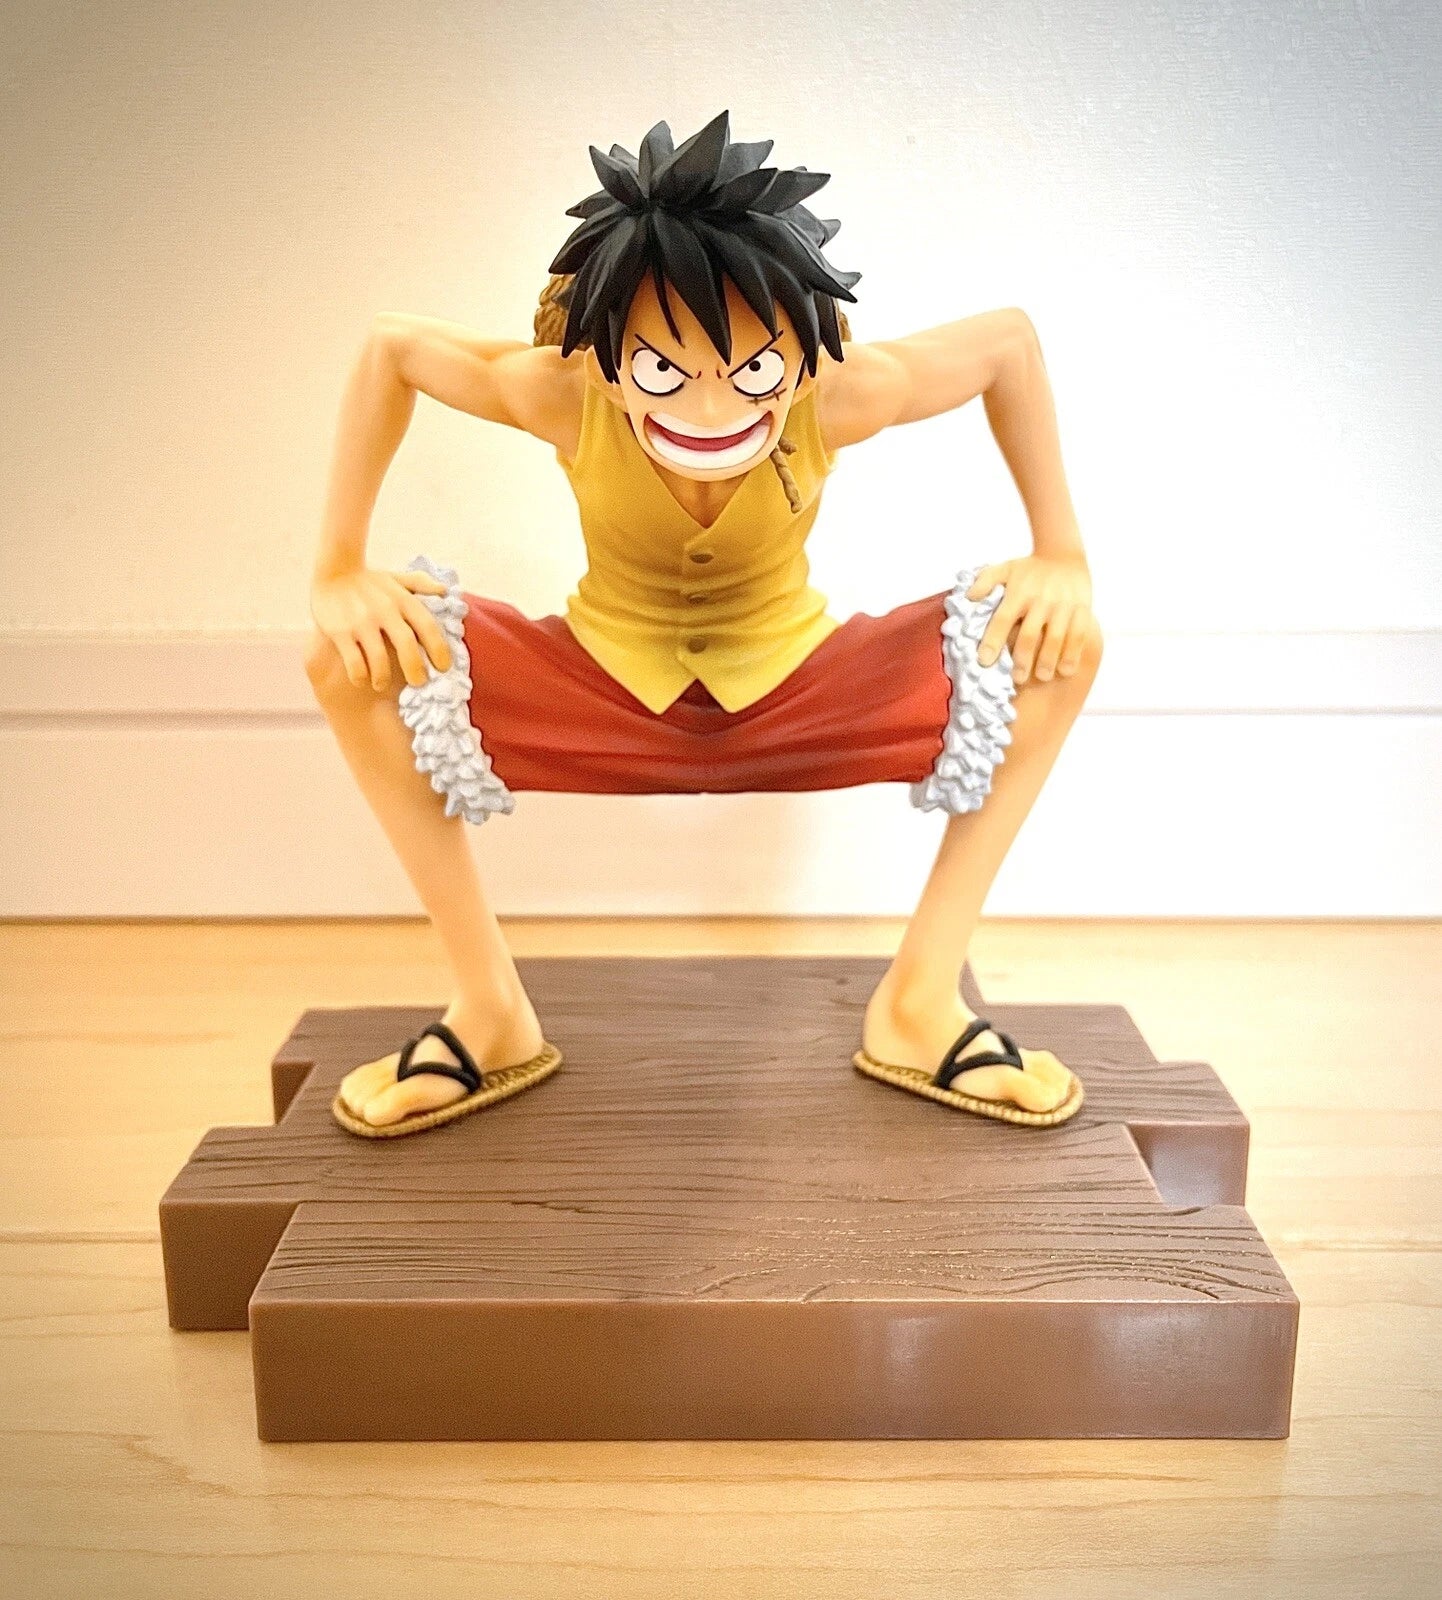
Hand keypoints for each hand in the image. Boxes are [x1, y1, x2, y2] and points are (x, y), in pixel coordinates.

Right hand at [310, 566, 454, 691]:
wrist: (332, 571)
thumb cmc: (370, 580)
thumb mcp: (397, 579)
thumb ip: (421, 584)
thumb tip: (445, 591)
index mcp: (402, 599)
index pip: (427, 626)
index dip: (439, 650)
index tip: (444, 668)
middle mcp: (385, 610)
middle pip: (406, 645)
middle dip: (415, 669)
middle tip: (418, 683)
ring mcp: (361, 621)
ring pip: (378, 658)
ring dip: (383, 678)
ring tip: (381, 684)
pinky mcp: (340, 631)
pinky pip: (354, 662)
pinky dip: (360, 676)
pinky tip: (361, 679)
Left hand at [966, 554, 1093, 684]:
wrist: (1064, 555)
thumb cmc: (1029, 569)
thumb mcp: (1004, 569)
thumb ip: (984, 581)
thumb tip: (968, 598)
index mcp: (1019, 592)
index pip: (1002, 619)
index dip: (992, 641)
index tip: (984, 661)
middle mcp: (1041, 600)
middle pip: (1030, 634)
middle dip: (1022, 659)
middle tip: (1017, 677)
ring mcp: (1063, 606)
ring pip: (1056, 638)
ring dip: (1048, 660)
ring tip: (1042, 677)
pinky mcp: (1082, 609)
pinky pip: (1079, 635)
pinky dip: (1072, 654)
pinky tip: (1066, 670)